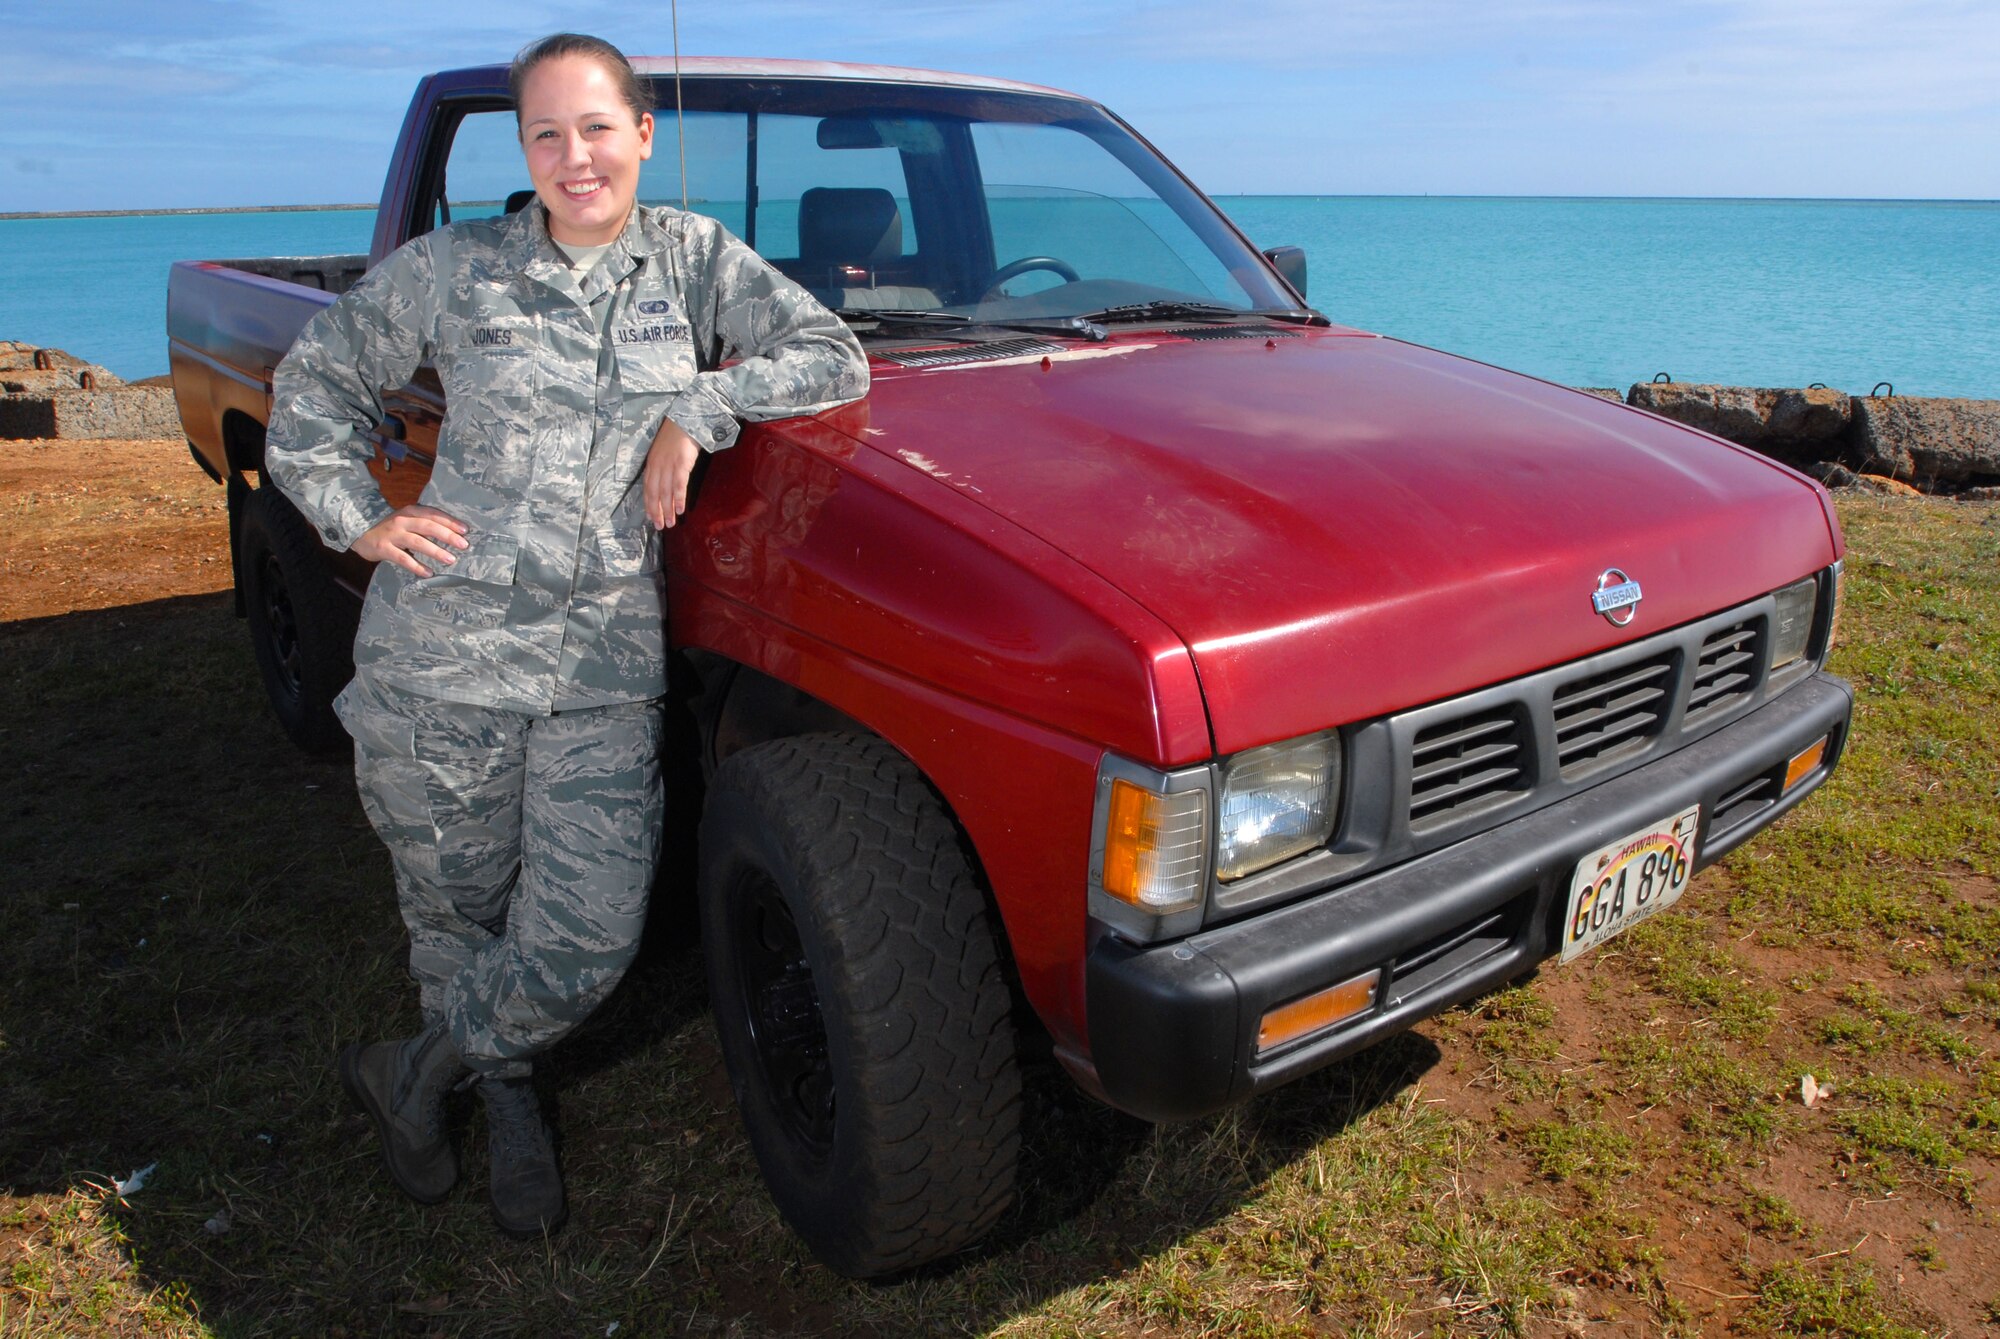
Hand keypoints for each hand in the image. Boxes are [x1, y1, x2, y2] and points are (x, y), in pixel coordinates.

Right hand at [352, 504, 468, 575]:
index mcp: (410, 512)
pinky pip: (403, 558)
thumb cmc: (390, 528)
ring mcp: (392, 534)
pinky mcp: (384, 548)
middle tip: (463, 545)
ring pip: (418, 542)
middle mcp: (402, 521)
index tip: (465, 530)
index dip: (450, 522)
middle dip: (447, 535)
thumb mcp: (406, 520)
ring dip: (435, 551)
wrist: (359, 531)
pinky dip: (417, 566)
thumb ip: (423, 524)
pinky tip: (428, 572)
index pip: (433, 514)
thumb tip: (451, 534)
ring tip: (450, 560)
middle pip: (428, 526)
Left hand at [644, 417, 702, 528]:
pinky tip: (681, 509)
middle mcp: (657, 465)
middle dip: (657, 511)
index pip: (647, 488)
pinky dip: (679, 498)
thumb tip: (666, 483)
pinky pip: (678, 484)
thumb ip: (662, 466)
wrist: (687, 418)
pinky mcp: (681, 463)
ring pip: (665, 492)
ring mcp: (669, 464)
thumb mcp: (664, 450)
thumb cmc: (678, 435)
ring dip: (668, 509)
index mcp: (652, 463)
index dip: (649, 505)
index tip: (652, 518)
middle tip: (660, 526)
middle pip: (654, 493)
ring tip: (671, 523)